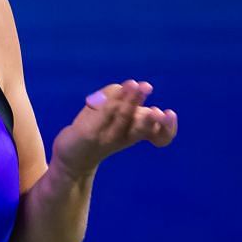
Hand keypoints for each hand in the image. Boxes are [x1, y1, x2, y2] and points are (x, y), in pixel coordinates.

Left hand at [49, 78, 177, 176]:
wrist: (71, 157)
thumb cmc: (98, 132)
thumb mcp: (115, 115)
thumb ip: (120, 97)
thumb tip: (129, 86)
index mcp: (137, 134)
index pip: (160, 136)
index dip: (168, 128)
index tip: (170, 115)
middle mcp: (125, 137)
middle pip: (143, 128)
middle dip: (152, 119)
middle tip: (159, 112)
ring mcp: (107, 136)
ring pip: (122, 116)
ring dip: (131, 100)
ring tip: (136, 85)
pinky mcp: (89, 133)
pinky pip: (102, 114)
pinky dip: (110, 101)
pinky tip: (116, 87)